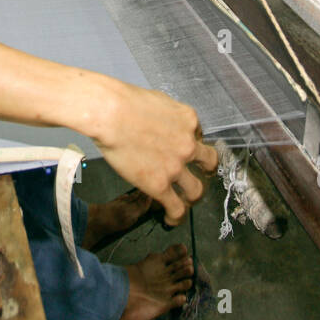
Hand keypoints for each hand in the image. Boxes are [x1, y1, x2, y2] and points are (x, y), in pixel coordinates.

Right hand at [91, 83, 216, 225]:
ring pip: (196, 190)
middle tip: (199, 175)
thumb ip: (167, 115)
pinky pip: (177, 207)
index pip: (198, 136)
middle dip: (205, 171)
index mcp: (189, 120)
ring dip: (192, 197)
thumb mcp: (158, 100)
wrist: (110, 113)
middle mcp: (188, 144)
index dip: (192, 143)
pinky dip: (176, 216)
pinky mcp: (160, 184)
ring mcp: (176, 166)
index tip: (185, 149)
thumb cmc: (124, 101)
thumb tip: (162, 123)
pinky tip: (171, 219)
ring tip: (185, 201)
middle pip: (209, 163)